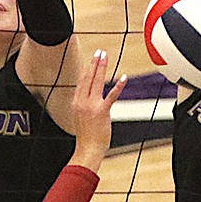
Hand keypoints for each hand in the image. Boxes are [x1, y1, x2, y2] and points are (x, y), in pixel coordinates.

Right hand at [69, 51, 127, 169]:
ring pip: (97, 82)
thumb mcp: (80, 118)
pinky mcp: (102, 111)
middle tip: (99, 52)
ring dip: (102, 67)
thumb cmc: (86, 136)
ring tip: (105, 56)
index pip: (82, 82)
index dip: (87, 69)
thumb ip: (85, 106)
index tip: (92, 60)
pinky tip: (124, 78)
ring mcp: (92, 106)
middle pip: (88, 78)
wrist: (88, 149)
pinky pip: (111, 96)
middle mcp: (82, 102)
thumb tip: (90, 100)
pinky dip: (118, 86)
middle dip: (94, 63)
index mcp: (76, 102)